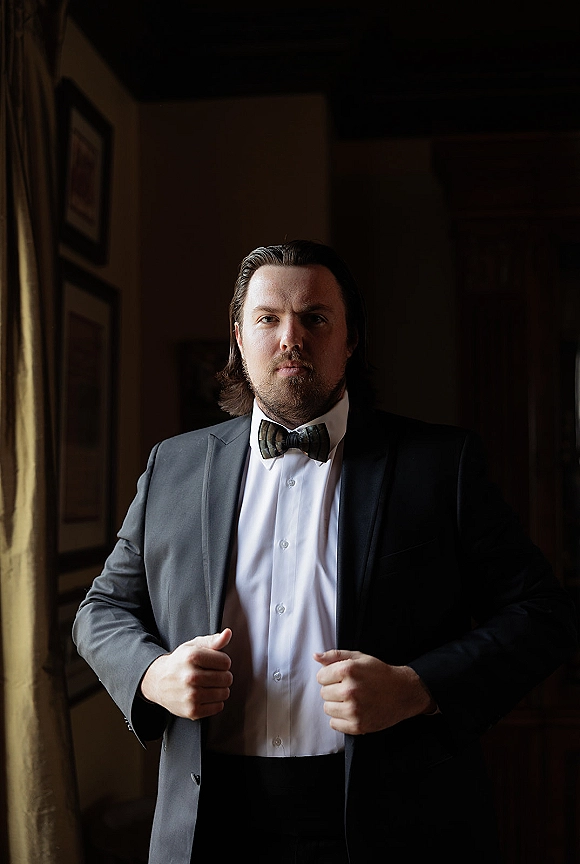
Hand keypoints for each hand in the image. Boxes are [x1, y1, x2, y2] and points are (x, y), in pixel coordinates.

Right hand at [140, 629, 232, 719]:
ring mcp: (191, 695)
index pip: (226, 662)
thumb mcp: (194, 646)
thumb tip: (228, 633)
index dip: (222, 662)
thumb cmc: (181, 662)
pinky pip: (219, 706)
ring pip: (224, 693)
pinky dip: (215, 702)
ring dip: (220, 689)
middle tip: (211, 675)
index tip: (213, 663)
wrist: (158, 682)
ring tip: (208, 685)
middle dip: (223, 676)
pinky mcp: (192, 711)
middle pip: (227, 678)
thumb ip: (213, 640)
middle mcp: (191, 676)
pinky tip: (205, 696)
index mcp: (192, 657)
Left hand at [314, 649, 434, 734]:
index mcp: (348, 670)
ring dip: (336, 705)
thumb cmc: (380, 673)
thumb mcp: (359, 657)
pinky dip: (341, 719)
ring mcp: (354, 709)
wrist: (403, 692)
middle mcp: (350, 690)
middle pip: (323, 693)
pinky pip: (334, 724)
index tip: (341, 678)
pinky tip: (353, 711)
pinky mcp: (357, 725)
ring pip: (327, 709)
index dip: (330, 677)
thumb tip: (316, 656)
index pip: (320, 677)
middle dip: (333, 690)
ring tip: (352, 699)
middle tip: (350, 688)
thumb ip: (335, 656)